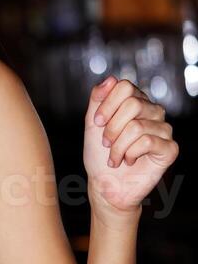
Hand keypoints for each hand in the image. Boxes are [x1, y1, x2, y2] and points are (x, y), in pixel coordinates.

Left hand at [84, 75, 178, 214]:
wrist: (106, 184)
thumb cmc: (99, 155)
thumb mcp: (92, 124)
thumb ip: (98, 99)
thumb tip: (110, 79)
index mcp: (136, 102)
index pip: (124, 86)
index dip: (107, 105)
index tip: (97, 123)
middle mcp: (153, 112)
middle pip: (132, 105)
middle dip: (112, 128)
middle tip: (106, 144)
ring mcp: (164, 129)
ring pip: (137, 127)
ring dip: (118, 147)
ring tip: (115, 157)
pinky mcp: (170, 148)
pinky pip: (147, 141)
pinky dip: (130, 154)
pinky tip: (129, 161)